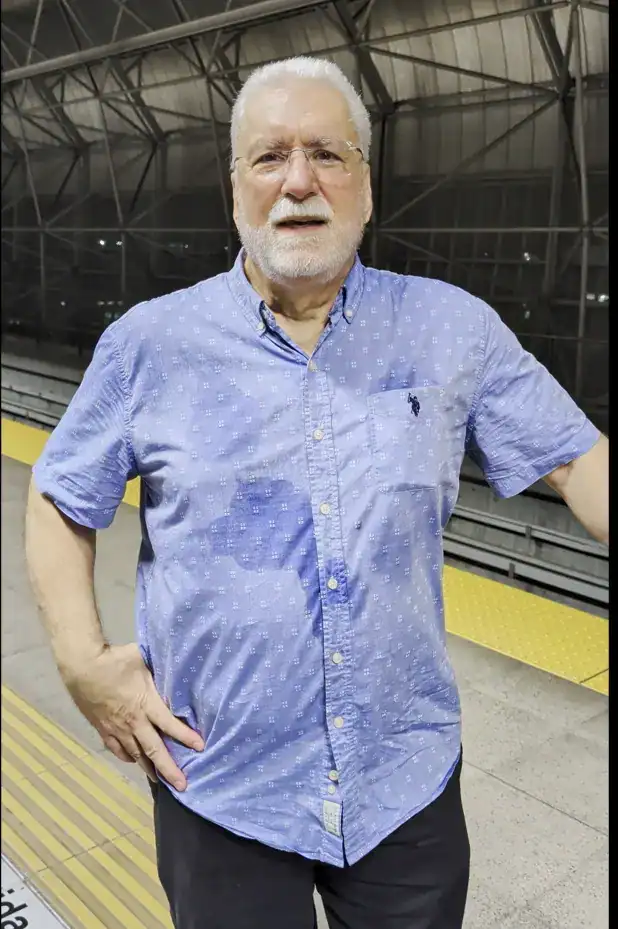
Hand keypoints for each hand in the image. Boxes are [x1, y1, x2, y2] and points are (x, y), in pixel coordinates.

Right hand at [61, 643, 203, 789]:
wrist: (83, 666)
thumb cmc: (115, 659)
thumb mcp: (144, 661)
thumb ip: (158, 671)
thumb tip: (173, 668)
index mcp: (146, 703)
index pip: (170, 725)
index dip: (186, 737)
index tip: (200, 747)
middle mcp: (134, 721)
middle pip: (154, 750)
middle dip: (169, 769)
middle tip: (182, 785)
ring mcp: (117, 728)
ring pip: (136, 755)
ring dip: (149, 768)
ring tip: (161, 780)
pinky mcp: (103, 729)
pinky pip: (117, 749)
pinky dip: (127, 757)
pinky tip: (133, 761)